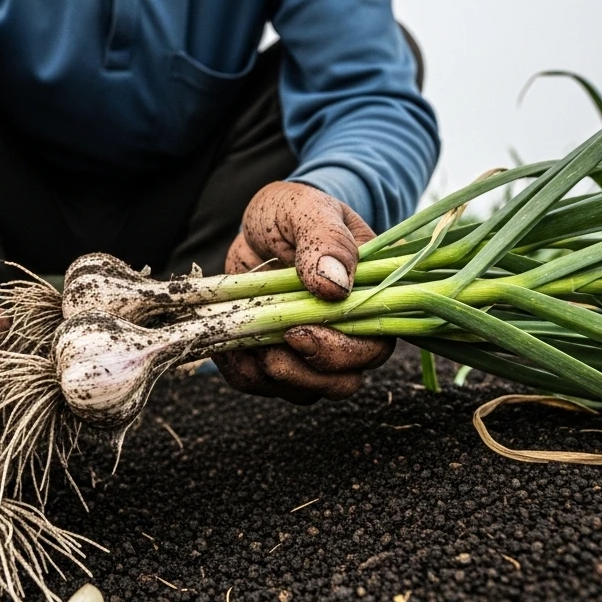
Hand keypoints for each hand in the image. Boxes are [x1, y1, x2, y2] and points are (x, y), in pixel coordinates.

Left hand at [214, 181, 393, 403]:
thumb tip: (335, 285)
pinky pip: (260, 384)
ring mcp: (312, 351)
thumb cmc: (294, 212)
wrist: (260, 226)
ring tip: (245, 332)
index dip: (341, 352)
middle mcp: (348, 333)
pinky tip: (227, 339)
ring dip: (270, 372)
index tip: (300, 333)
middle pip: (343, 382)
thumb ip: (325, 239)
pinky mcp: (276, 358)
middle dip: (304, 372)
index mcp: (370, 300)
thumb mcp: (307, 210)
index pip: (374, 346)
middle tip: (271, 344)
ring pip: (304, 391)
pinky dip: (240, 369)